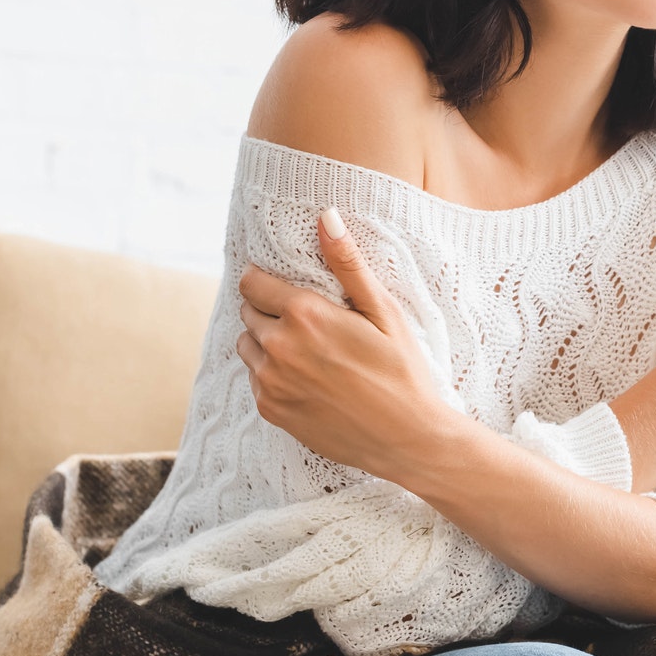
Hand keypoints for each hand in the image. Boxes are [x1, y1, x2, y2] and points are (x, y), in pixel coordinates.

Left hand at [235, 207, 458, 483]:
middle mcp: (277, 347)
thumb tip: (325, 216)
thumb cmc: (403, 371)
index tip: (289, 288)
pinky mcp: (271, 410)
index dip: (268, 281)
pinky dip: (273, 374)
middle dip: (270, 311)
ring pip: (247, 346)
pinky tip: (310, 380)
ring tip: (309, 352)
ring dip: (267, 342)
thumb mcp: (383, 311)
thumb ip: (348, 263)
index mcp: (304, 315)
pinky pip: (255, 379)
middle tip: (310, 323)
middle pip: (248, 312)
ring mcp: (270, 382)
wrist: (408, 439)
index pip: (251, 282)